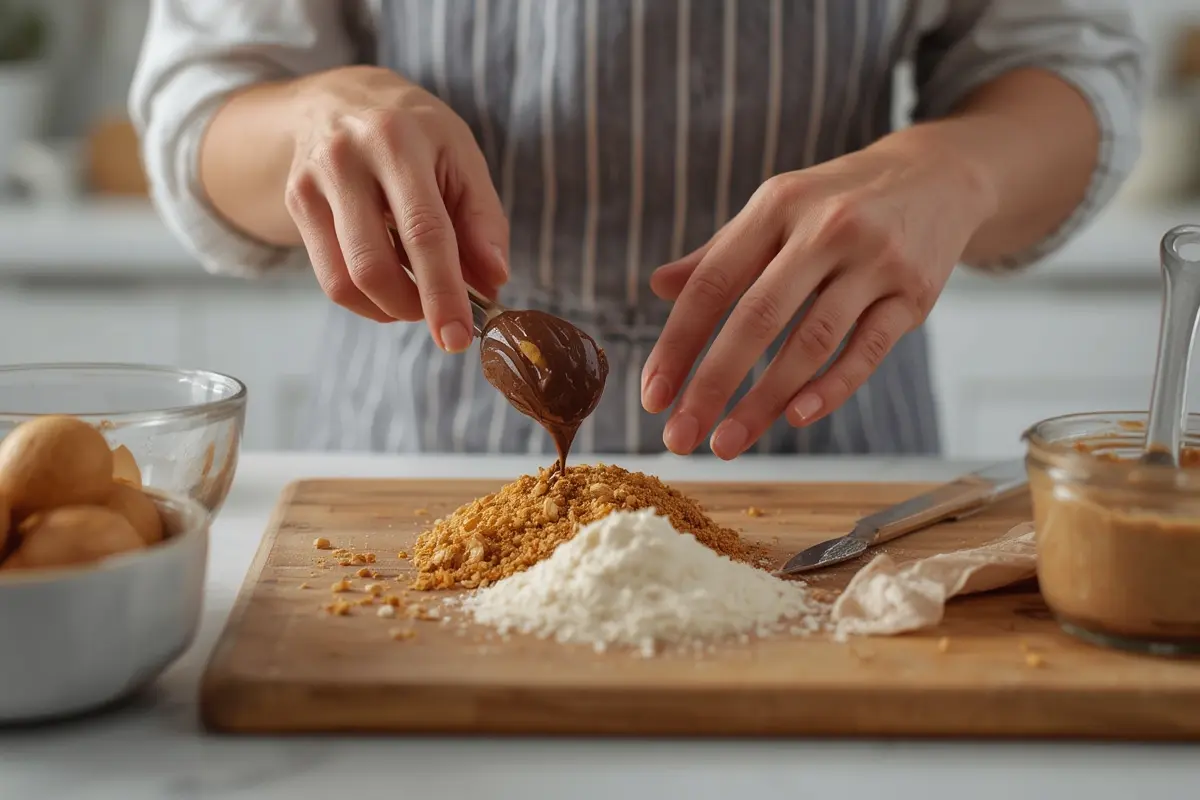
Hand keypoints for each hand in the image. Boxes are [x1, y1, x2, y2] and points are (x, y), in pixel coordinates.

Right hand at [284, 66, 507, 350]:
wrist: (337, 97)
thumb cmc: (414, 131)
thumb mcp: (461, 155)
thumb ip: (483, 219)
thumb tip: (494, 282)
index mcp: (398, 141)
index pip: (424, 233)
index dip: (444, 293)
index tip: (459, 337)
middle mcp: (346, 160)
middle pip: (374, 266)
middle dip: (415, 309)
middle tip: (445, 320)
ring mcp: (312, 183)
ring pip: (346, 281)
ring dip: (391, 308)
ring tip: (419, 298)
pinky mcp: (295, 204)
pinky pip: (331, 279)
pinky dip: (368, 300)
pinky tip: (391, 285)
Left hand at [641, 140, 995, 458]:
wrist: (938, 175)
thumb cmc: (837, 202)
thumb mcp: (776, 210)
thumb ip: (720, 253)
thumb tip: (657, 286)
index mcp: (776, 206)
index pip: (713, 283)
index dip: (677, 343)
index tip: (653, 396)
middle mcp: (825, 228)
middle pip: (757, 317)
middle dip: (712, 384)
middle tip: (680, 436)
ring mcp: (875, 261)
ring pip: (811, 342)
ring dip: (764, 401)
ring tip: (727, 442)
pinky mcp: (915, 294)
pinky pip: (866, 351)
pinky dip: (830, 389)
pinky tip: (794, 418)